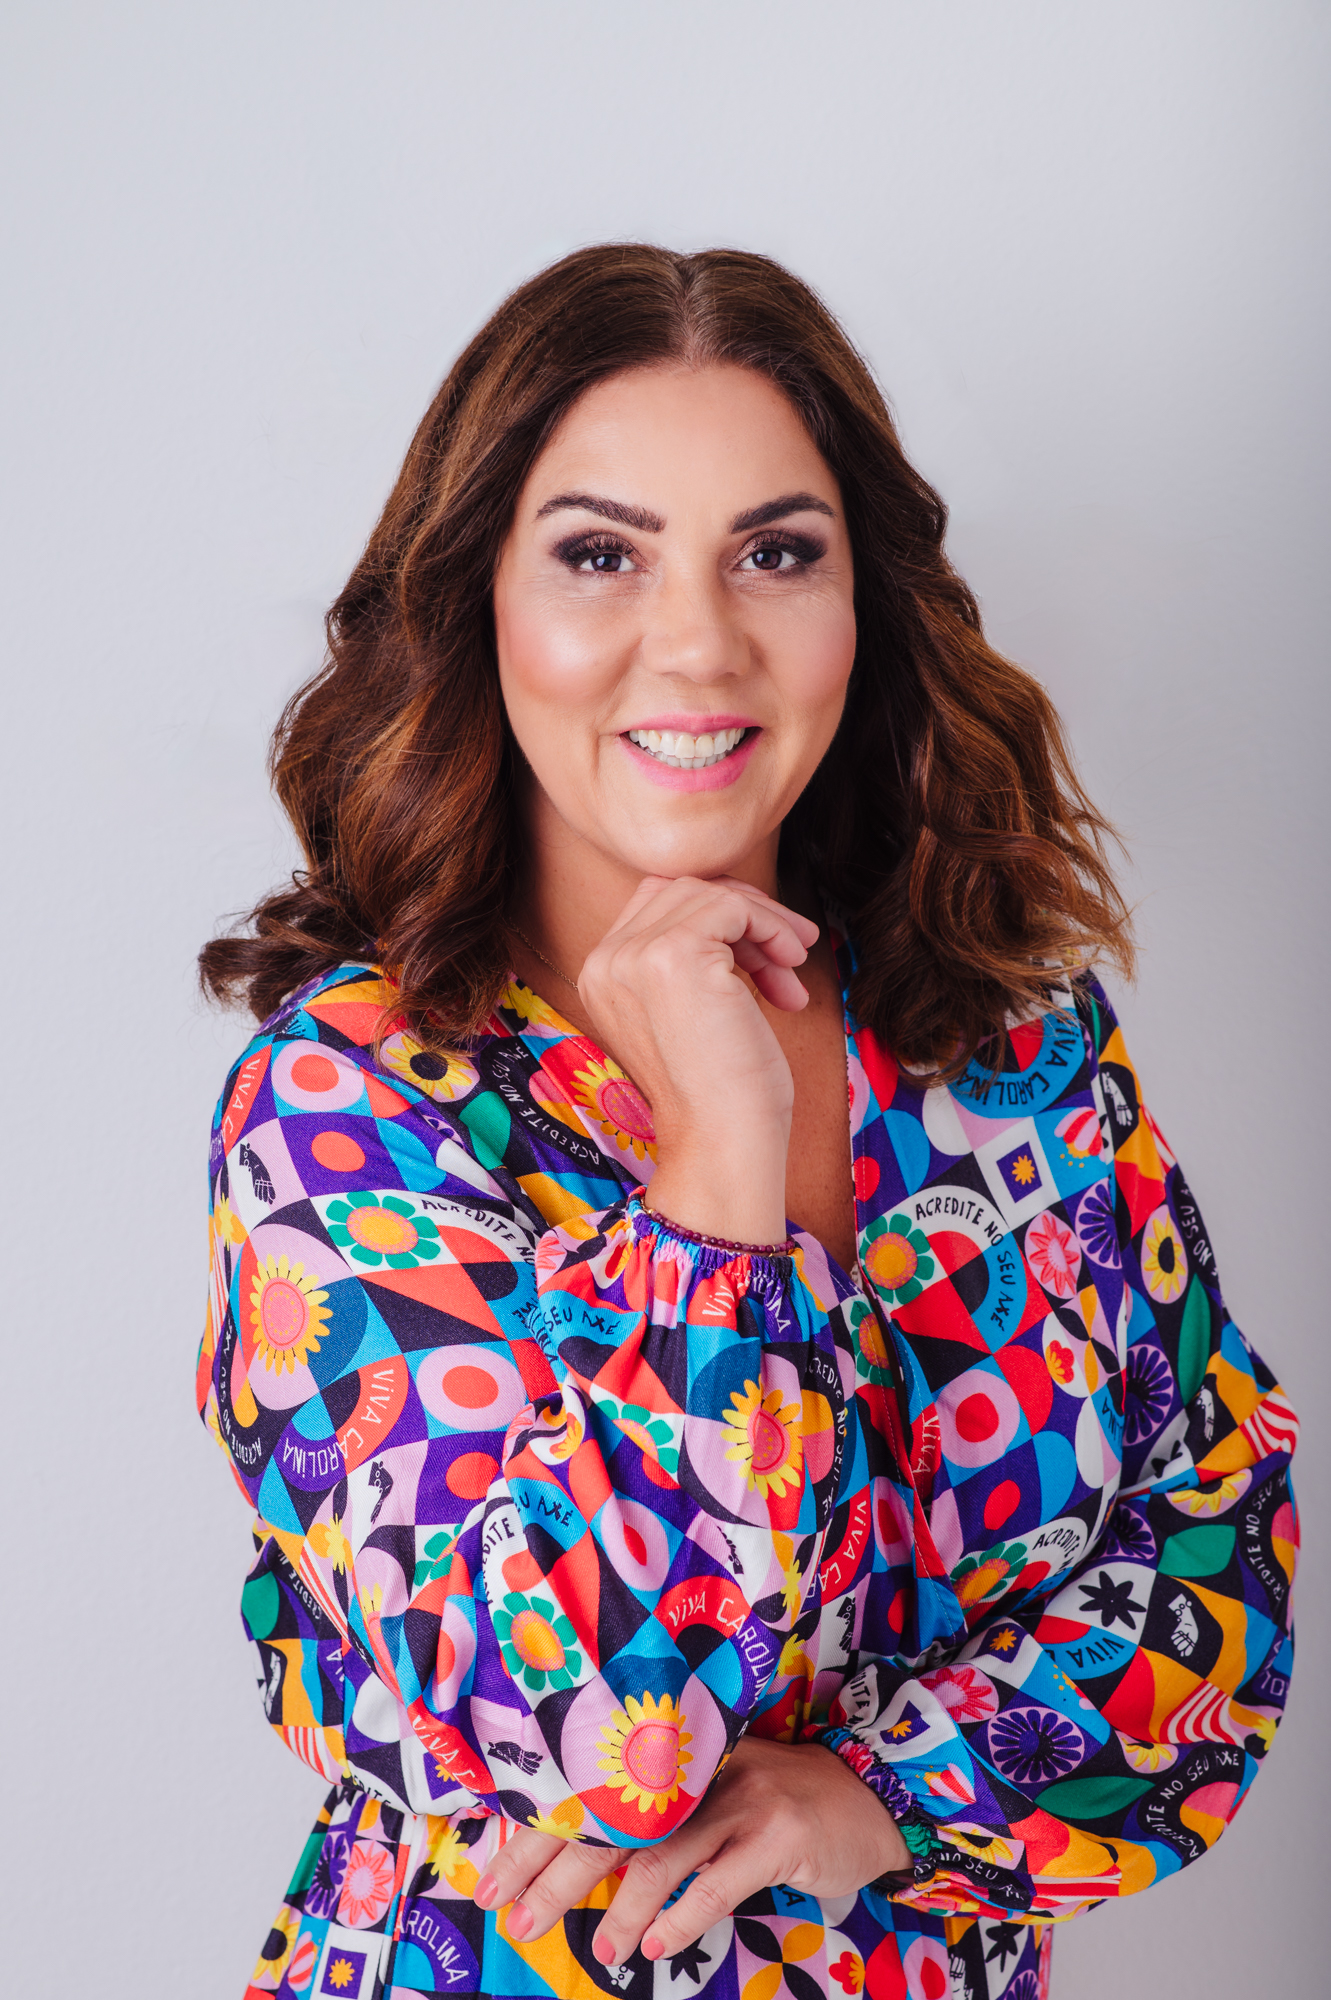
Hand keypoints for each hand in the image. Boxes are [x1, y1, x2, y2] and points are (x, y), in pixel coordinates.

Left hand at [472, 1737, 909, 1965]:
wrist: (865, 1798)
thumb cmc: (772, 1807)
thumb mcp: (709, 1798)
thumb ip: (652, 1819)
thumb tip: (571, 1866)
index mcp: (670, 1753)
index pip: (586, 1792)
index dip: (535, 1836)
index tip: (491, 1881)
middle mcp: (698, 1764)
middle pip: (612, 1818)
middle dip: (557, 1874)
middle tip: (519, 1920)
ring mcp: (739, 1795)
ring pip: (662, 1853)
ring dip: (622, 1908)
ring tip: (603, 1951)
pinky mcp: (778, 1832)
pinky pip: (718, 1878)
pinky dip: (684, 1915)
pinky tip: (660, 1944)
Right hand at [578, 875, 818, 1243]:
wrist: (723, 1141)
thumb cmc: (721, 1089)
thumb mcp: (694, 1010)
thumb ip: (695, 959)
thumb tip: (744, 905)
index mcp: (600, 975)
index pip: (657, 904)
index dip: (717, 917)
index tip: (764, 954)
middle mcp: (605, 961)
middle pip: (682, 891)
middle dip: (745, 915)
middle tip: (790, 956)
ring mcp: (633, 955)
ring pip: (711, 894)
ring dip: (765, 924)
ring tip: (793, 970)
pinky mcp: (673, 954)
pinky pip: (733, 905)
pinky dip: (771, 926)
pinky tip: (791, 967)